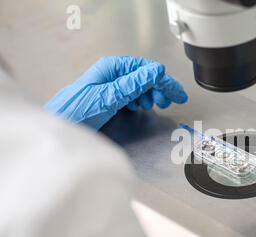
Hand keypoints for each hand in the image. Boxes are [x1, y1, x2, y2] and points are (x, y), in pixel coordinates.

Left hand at [45, 56, 187, 129]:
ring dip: (150, 95)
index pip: (146, 69)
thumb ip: (134, 84)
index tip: (177, 93)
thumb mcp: (109, 97)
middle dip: (159, 88)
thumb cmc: (76, 112)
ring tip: (156, 105)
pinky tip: (139, 107)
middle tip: (171, 101)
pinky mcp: (106, 99)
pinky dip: (138, 101)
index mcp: (112, 69)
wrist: (58, 127)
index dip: (164, 80)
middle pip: (143, 77)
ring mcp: (108, 87)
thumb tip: (156, 71)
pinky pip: (128, 95)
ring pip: (137, 86)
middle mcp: (110, 75)